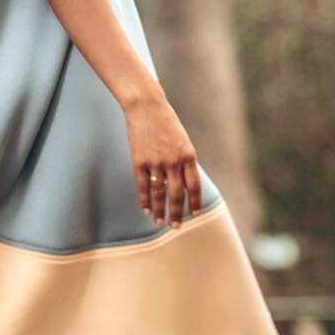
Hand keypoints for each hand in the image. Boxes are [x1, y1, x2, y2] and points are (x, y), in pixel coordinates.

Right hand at [125, 91, 202, 228]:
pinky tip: (146, 210)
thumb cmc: (166, 123)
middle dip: (177, 213)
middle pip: (177, 195)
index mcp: (188, 156)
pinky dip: (145, 200)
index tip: (195, 215)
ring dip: (160, 210)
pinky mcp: (139, 162)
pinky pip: (143, 186)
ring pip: (159, 194)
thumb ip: (184, 162)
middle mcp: (173, 162)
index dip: (195, 202)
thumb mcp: (182, 141)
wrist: (146, 108)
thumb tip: (184, 184)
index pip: (194, 186)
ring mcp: (156, 162)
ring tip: (160, 222)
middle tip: (175, 227)